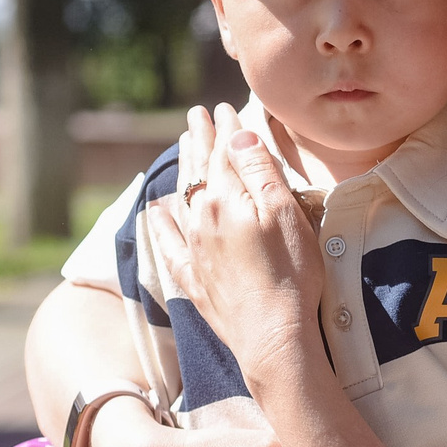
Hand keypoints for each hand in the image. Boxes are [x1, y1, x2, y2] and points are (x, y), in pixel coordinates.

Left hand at [141, 104, 325, 393]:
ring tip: (182, 148)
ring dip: (183, 171)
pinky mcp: (196, 281)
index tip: (223, 108)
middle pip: (198, 172)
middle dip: (199, 141)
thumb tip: (237, 136)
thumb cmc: (291, 276)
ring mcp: (195, 252)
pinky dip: (160, 224)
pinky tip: (155, 212)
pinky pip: (169, 245)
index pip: (224, 155)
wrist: (273, 338)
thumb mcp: (284, 215)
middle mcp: (202, 221)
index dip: (226, 130)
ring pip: (182, 201)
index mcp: (226, 201)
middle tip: (196, 116)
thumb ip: (258, 173)